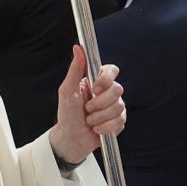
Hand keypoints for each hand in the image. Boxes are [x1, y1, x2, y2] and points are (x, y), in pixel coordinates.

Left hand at [46, 47, 123, 165]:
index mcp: (96, 81)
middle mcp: (108, 92)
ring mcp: (116, 106)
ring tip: (89, 121)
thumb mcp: (67, 90)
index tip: (94, 88)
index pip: (112, 70)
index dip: (106, 79)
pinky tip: (97, 129)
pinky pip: (120, 121)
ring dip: (99, 117)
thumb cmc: (67, 113)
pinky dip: (105, 127)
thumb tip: (78, 48)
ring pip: (119, 107)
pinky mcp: (119, 121)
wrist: (72, 138)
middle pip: (117, 89)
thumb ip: (75, 69)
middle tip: (87, 109)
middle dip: (99, 103)